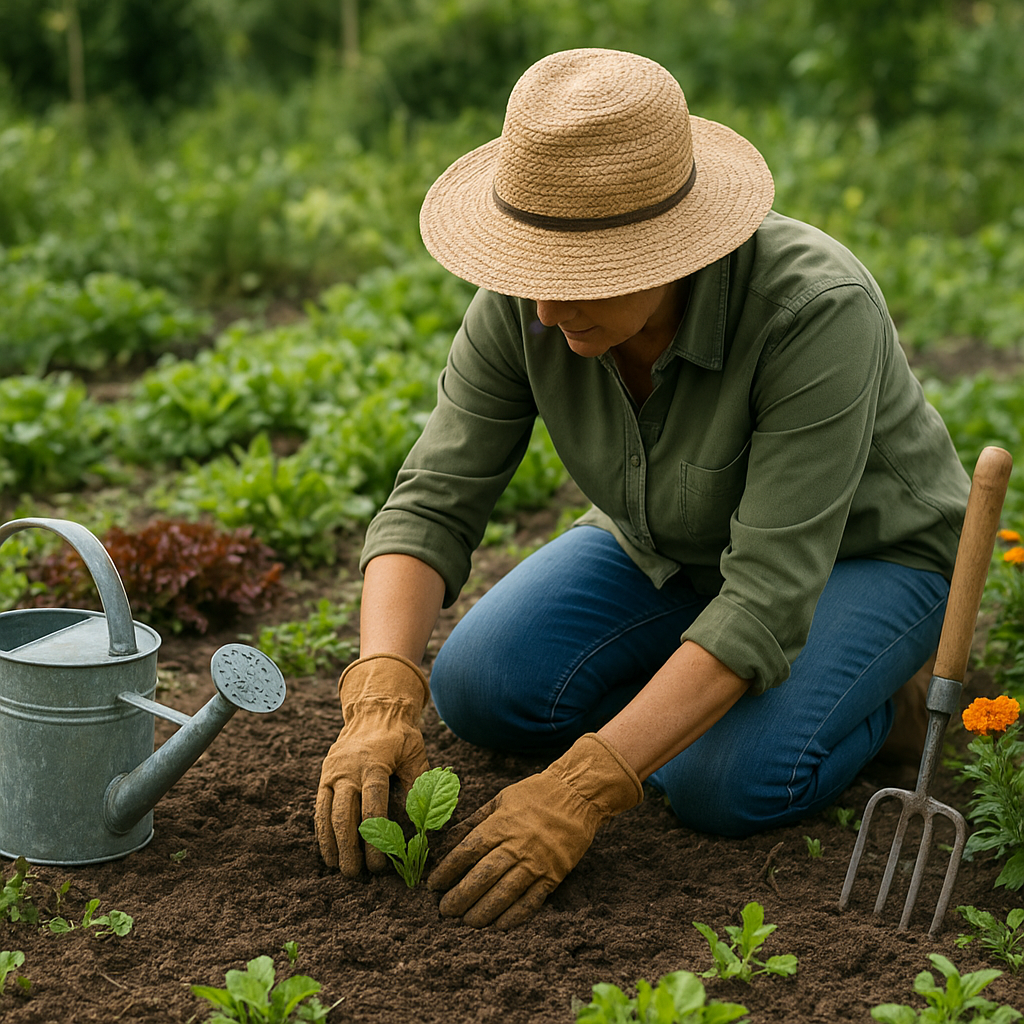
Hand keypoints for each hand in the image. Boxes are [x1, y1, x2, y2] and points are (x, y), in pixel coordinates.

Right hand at [315, 654, 429, 875]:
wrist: (374, 709)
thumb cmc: (401, 736)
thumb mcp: (416, 755)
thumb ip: (421, 786)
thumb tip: (428, 823)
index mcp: (374, 764)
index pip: (373, 806)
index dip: (376, 837)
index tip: (381, 862)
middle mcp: (348, 769)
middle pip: (345, 815)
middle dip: (350, 848)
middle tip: (357, 875)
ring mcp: (333, 772)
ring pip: (327, 814)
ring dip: (332, 845)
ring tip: (340, 869)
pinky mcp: (324, 775)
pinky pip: (319, 807)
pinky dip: (322, 831)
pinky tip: (328, 852)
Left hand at [427, 733, 641, 928]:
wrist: (577, 795)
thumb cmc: (535, 795)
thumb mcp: (500, 800)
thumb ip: (473, 821)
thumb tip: (446, 841)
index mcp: (501, 824)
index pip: (467, 851)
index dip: (447, 870)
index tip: (433, 885)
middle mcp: (517, 845)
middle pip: (482, 877)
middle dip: (460, 897)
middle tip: (445, 911)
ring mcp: (536, 862)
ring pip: (504, 894)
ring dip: (483, 911)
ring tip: (468, 922)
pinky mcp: (553, 875)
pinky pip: (532, 901)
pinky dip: (515, 916)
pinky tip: (500, 925)